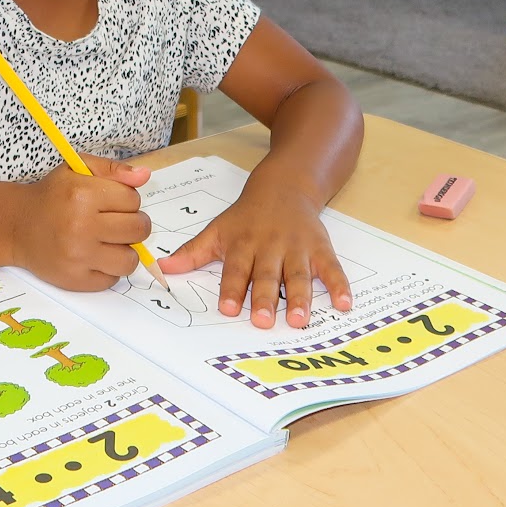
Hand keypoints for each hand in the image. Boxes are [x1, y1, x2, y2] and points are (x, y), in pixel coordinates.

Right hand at [9, 155, 151, 291]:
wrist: (17, 226)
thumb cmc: (52, 196)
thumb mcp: (77, 169)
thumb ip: (113, 169)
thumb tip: (145, 176)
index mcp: (83, 194)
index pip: (133, 200)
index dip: (126, 200)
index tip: (111, 202)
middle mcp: (81, 226)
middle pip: (138, 229)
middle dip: (133, 224)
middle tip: (115, 223)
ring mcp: (78, 256)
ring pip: (130, 259)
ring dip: (124, 250)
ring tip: (107, 242)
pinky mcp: (75, 279)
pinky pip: (112, 280)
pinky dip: (108, 269)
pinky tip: (93, 257)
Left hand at [160, 178, 350, 329]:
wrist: (285, 185)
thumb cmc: (247, 216)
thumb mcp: (218, 229)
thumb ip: (192, 252)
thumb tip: (161, 268)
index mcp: (243, 243)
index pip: (236, 269)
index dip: (232, 288)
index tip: (228, 309)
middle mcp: (270, 246)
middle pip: (267, 275)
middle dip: (265, 298)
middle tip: (263, 321)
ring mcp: (297, 247)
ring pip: (298, 274)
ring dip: (300, 297)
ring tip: (299, 319)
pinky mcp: (320, 248)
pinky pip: (332, 268)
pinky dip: (339, 285)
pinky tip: (344, 304)